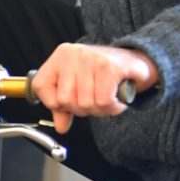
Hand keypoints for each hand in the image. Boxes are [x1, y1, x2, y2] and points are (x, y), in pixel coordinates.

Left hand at [29, 42, 158, 131]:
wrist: (138, 61)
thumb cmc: (106, 74)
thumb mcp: (78, 87)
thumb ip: (64, 106)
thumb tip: (60, 126)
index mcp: (61, 56)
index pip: (41, 87)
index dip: (55, 103)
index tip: (69, 103)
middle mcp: (74, 54)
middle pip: (65, 100)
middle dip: (82, 108)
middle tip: (95, 100)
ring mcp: (91, 59)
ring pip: (85, 103)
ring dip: (99, 110)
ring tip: (107, 98)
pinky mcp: (110, 67)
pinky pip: (103, 102)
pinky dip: (112, 108)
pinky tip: (116, 100)